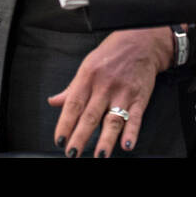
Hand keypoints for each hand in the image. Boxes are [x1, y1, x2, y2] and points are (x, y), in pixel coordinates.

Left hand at [49, 27, 172, 157]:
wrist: (141, 42)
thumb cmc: (112, 53)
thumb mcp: (87, 64)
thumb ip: (72, 87)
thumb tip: (54, 101)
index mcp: (87, 77)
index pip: (73, 105)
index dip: (65, 124)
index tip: (59, 140)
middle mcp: (104, 86)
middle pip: (90, 116)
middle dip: (80, 137)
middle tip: (72, 153)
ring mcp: (123, 93)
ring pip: (112, 120)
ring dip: (105, 140)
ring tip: (99, 155)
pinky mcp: (140, 98)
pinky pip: (135, 118)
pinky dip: (131, 133)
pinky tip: (126, 145)